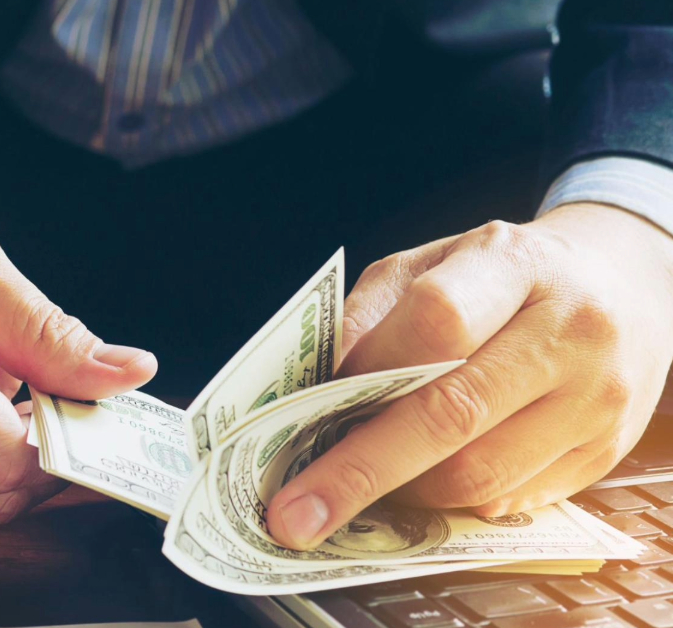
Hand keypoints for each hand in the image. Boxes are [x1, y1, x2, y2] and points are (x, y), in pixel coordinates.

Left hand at [266, 203, 672, 549]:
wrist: (621, 284)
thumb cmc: (502, 276)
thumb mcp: (431, 263)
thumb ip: (372, 316)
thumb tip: (319, 390)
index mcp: (515, 263)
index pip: (437, 321)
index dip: (369, 373)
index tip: (309, 414)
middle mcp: (571, 330)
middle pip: (453, 414)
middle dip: (361, 472)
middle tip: (296, 517)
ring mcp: (596, 397)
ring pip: (480, 473)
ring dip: (405, 492)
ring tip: (365, 484)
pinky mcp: (605, 452)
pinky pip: (510, 499)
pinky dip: (452, 503)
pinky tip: (423, 485)